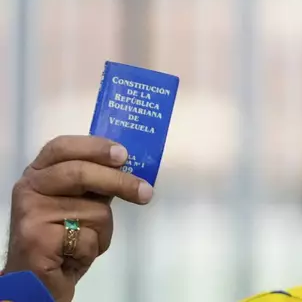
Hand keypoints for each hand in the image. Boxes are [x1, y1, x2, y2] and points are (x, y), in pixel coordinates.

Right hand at [3, 135, 153, 301]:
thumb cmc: (64, 239)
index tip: (123, 154)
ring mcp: (28, 212)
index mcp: (39, 173)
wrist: (38, 282)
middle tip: (146, 192)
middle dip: (119, 182)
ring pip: (90, 209)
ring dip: (101, 229)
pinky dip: (92, 248)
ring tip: (86, 241)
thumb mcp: (79, 205)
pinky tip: (74, 255)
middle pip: (80, 172)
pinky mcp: (34, 239)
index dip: (94, 146)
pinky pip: (85, 237)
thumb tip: (129, 166)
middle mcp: (28, 187)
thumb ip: (95, 184)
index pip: (62, 146)